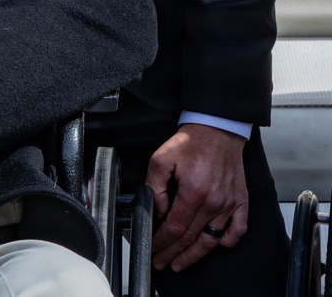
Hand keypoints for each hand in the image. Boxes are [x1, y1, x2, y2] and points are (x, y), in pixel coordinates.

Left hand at [147, 124, 248, 271]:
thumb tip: (157, 208)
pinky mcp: (240, 202)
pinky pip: (237, 230)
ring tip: (181, 263)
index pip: (175, 228)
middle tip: (162, 262)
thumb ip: (155, 185)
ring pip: (211, 240)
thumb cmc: (191, 142)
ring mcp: (229, 204)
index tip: (153, 248)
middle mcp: (213, 203)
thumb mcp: (162, 158)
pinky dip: (227, 242)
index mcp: (193, 193)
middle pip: (190, 238)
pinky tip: (216, 246)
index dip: (162, 242)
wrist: (217, 130)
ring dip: (195, 255)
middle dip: (173, 254)